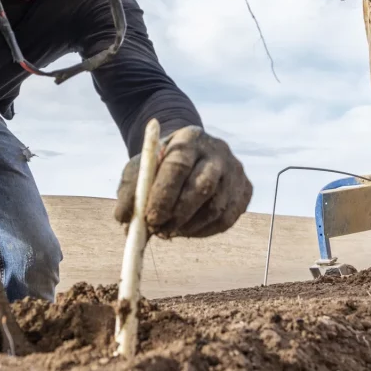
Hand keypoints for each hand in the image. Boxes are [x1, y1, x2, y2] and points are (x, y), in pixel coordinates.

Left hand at [114, 126, 251, 237]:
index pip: (178, 166)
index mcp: (189, 138)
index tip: (149, 218)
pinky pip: (227, 218)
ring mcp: (235, 170)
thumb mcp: (140, 169)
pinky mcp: (245, 189)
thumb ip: (129, 193)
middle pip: (203, 186)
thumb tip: (124, 220)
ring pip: (216, 207)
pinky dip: (204, 231)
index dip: (163, 195)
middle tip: (159, 231)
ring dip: (189, 226)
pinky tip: (187, 230)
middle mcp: (217, 151)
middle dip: (178, 214)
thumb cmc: (160, 164)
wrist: (191, 153)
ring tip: (169, 231)